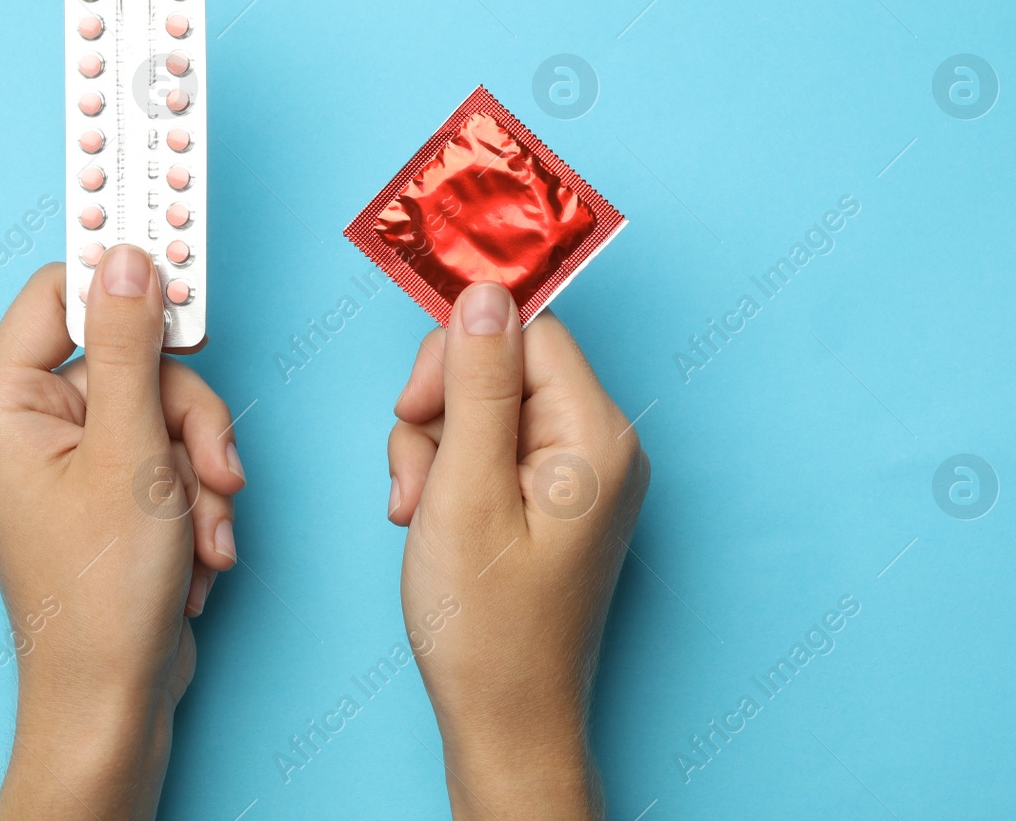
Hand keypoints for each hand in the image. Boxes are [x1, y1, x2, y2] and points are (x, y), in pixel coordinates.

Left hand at [0, 249, 244, 819]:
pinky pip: (166, 453)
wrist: (113, 699)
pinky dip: (195, 496)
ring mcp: (70, 460)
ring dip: (201, 466)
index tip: (179, 253)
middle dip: (188, 417)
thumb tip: (128, 255)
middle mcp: (28, 424)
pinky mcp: (106, 491)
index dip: (125, 279)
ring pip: (162, 407)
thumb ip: (135, 343)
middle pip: (134, 357)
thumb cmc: (102, 593)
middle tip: (212, 467)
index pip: (62, 294)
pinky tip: (197, 550)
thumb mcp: (134, 450)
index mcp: (3, 404)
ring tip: (205, 530)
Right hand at [387, 282, 648, 820]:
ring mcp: (577, 476)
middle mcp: (600, 446)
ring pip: (484, 408)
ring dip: (434, 450)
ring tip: (422, 513)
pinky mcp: (552, 499)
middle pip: (502, 368)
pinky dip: (449, 476)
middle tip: (418, 478)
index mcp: (596, 436)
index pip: (525, 333)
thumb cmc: (488, 626)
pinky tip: (432, 520)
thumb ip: (476, 386)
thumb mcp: (466, 490)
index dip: (457, 360)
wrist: (504, 720)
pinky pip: (491, 449)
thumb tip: (484, 295)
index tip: (416, 408)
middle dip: (440, 413)